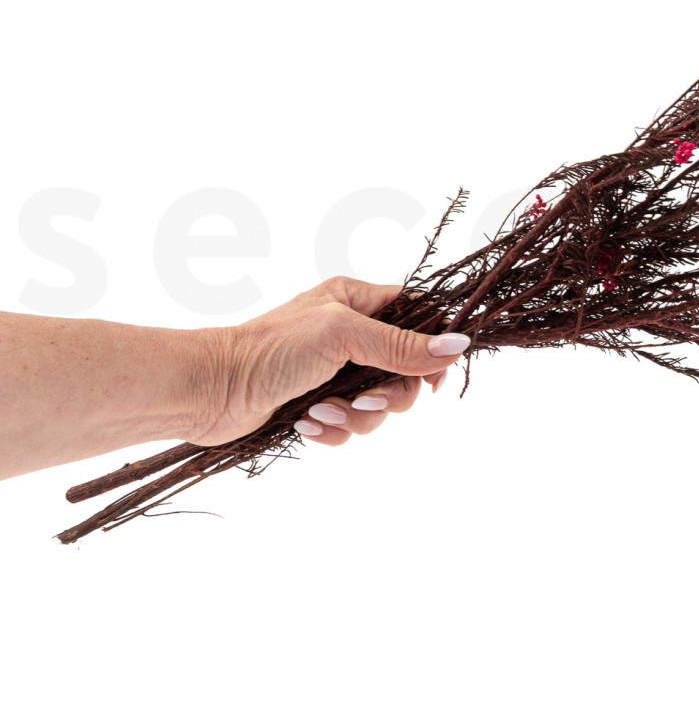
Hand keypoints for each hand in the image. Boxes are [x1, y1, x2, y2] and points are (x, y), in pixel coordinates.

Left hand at [186, 276, 469, 447]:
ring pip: (379, 404)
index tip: (431, 376)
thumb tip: (457, 345)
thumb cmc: (269, 349)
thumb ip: (401, 344)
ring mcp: (334, 372)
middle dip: (387, 394)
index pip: (416, 317)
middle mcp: (349, 335)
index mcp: (356, 301)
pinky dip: (334, 430)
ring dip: (355, 416)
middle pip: (404, 371)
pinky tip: (307, 424)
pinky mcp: (318, 405)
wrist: (209, 390)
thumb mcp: (343, 336)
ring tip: (322, 413)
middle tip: (363, 399)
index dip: (430, 347)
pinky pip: (351, 425)